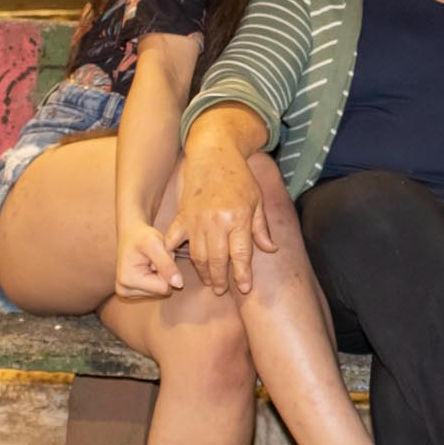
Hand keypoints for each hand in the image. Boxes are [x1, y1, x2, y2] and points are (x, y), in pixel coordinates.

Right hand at [114, 219, 183, 298]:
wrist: (130, 234)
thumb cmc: (142, 236)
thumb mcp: (155, 244)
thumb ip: (167, 264)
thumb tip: (179, 284)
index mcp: (128, 281)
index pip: (164, 288)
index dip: (167, 270)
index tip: (158, 256)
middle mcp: (124, 291)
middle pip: (161, 291)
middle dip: (164, 273)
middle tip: (154, 258)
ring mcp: (126, 293)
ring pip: (159, 291)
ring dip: (160, 275)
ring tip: (150, 261)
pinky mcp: (130, 292)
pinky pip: (154, 290)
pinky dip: (155, 278)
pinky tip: (147, 267)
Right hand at [165, 143, 276, 293]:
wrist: (214, 154)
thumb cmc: (239, 177)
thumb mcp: (257, 200)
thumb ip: (261, 228)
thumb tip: (271, 249)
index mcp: (238, 218)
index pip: (241, 254)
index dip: (242, 275)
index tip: (243, 288)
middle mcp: (216, 221)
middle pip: (217, 260)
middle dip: (220, 279)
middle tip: (221, 290)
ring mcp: (196, 220)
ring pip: (197, 255)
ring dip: (202, 272)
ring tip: (208, 281)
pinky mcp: (181, 216)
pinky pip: (174, 241)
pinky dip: (172, 254)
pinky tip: (176, 265)